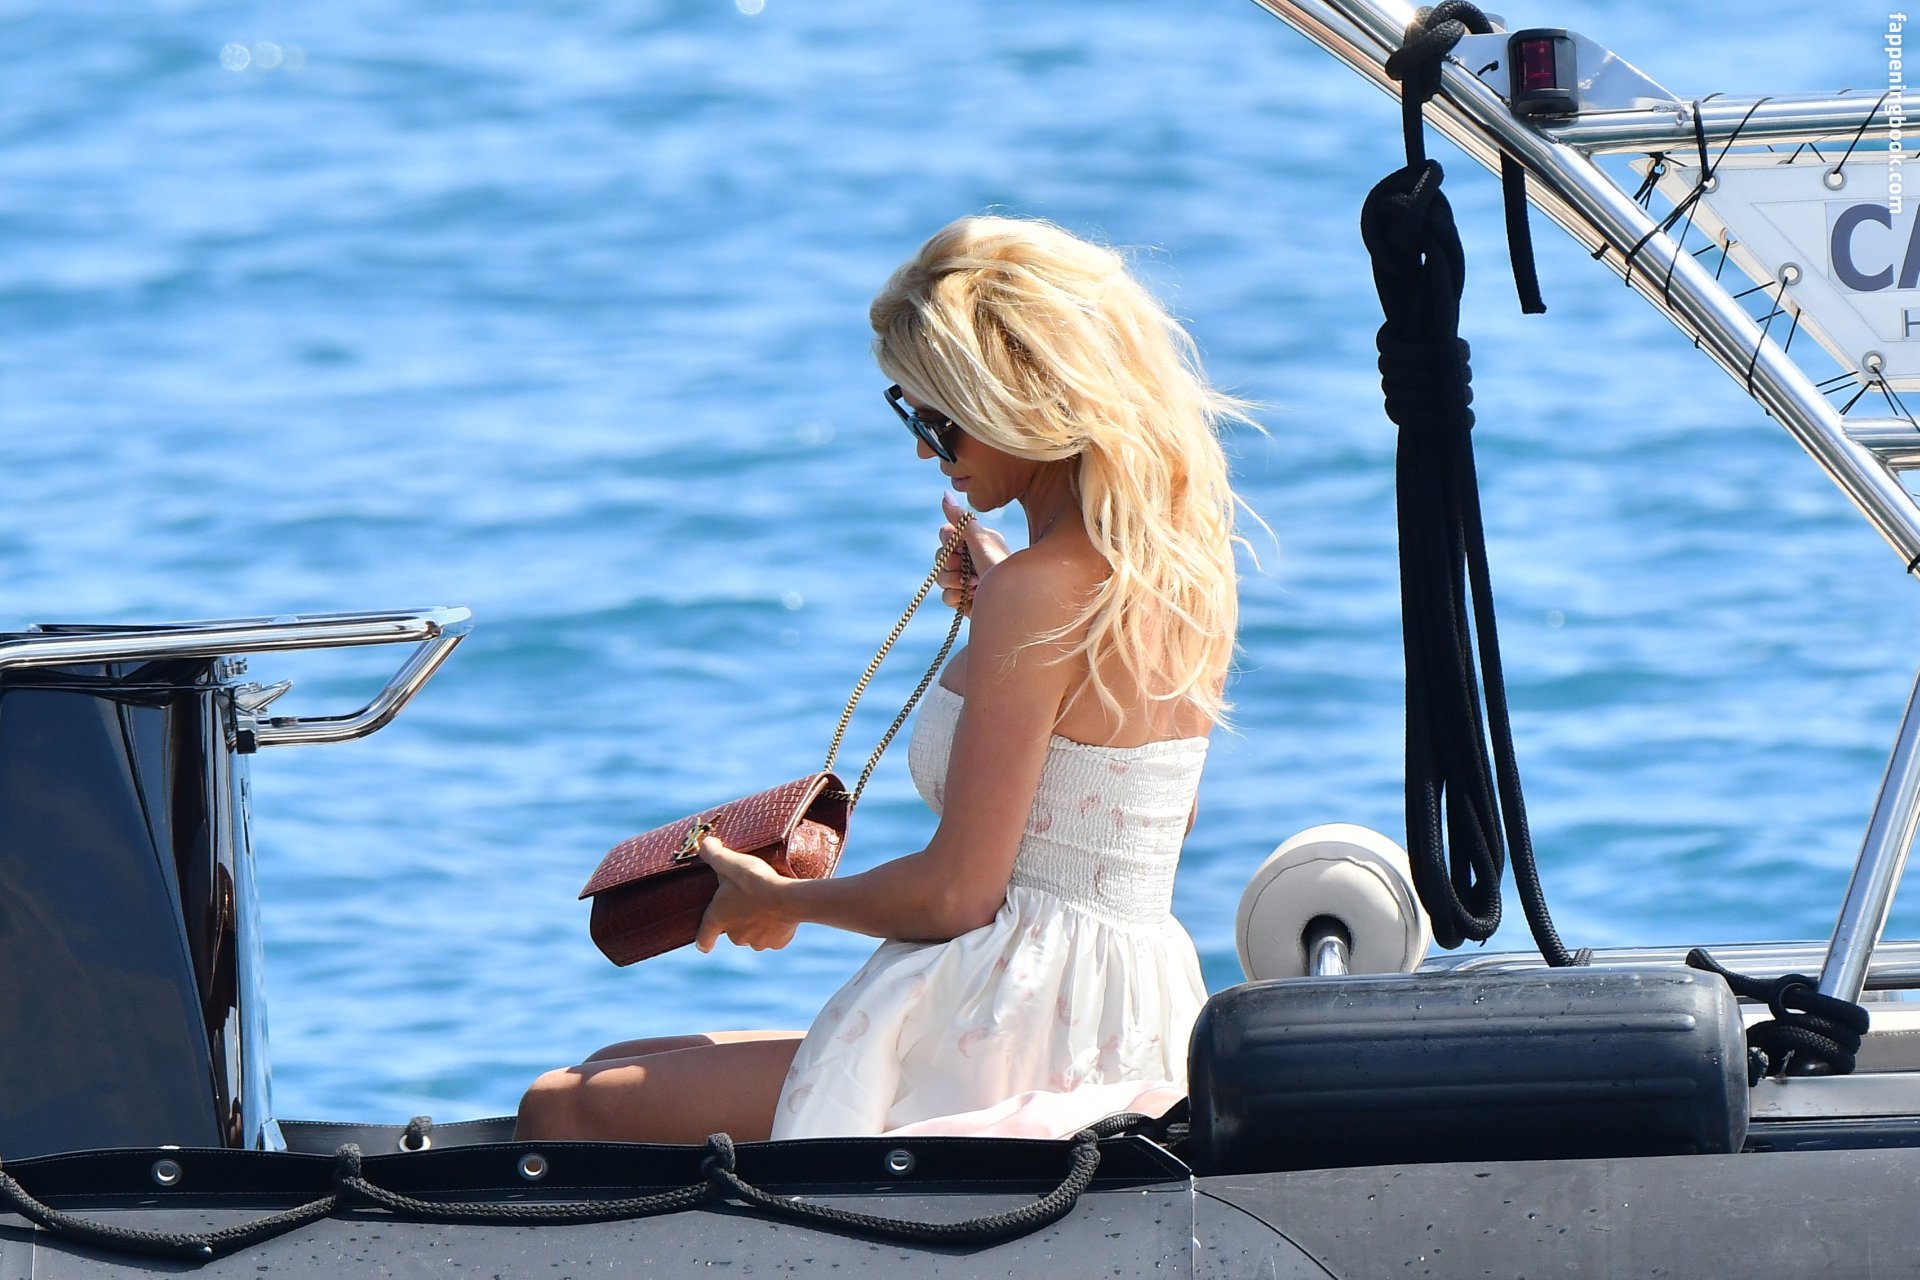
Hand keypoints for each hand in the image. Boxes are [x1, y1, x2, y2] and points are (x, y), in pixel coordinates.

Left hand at [694, 837, 799, 952]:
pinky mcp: (777, 943)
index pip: (704, 939)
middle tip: (749, 898)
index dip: (705, 939)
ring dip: (758, 922)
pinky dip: (776, 927)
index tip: (707, 942)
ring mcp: (757, 942)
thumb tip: (704, 843)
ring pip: (754, 934)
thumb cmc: (755, 882)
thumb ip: (712, 853)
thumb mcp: (730, 862)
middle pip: (733, 931)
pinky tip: (780, 911)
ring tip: (767, 903)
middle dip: (739, 918)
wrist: (790, 898)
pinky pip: (774, 936)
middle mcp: (735, 936)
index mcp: (718, 919)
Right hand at [939, 494, 1009, 615]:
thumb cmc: (1002, 570)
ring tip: (977, 586)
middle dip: (953, 567)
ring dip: (956, 584)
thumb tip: (944, 493)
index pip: (945, 535)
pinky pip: (946, 597)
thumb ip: (961, 520)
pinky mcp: (965, 600)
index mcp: (976, 541)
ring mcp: (967, 580)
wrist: (1014, 604)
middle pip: (939, 558)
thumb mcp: (981, 541)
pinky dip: (958, 600)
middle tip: (973, 571)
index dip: (950, 544)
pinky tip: (975, 599)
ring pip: (940, 579)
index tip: (964, 549)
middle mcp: (970, 558)